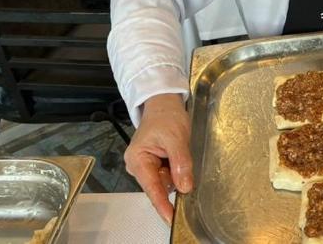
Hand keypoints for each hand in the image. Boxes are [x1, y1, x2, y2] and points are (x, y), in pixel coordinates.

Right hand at [124, 93, 192, 224]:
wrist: (164, 104)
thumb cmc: (166, 117)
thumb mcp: (177, 137)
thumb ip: (180, 162)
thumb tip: (184, 187)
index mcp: (137, 160)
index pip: (152, 188)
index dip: (162, 204)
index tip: (172, 218)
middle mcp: (138, 166)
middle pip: (159, 186)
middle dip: (173, 180)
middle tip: (183, 162)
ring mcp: (145, 167)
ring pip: (165, 182)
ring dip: (176, 174)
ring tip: (179, 151)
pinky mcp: (154, 165)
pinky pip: (167, 176)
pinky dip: (176, 171)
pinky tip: (177, 157)